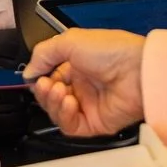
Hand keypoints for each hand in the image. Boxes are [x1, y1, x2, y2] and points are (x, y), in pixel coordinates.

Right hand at [23, 29, 144, 137]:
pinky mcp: (95, 124)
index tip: (36, 77)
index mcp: (76, 66)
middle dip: (43, 92)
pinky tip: (69, 103)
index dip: (39, 79)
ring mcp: (88, 106)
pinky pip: (71, 126)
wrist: (138, 71)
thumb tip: (28, 72)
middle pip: (50, 98)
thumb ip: (44, 54)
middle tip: (46, 85)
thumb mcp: (71, 40)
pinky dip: (64, 116)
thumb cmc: (111, 51)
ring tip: (60, 92)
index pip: (49, 78)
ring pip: (57, 113)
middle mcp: (81, 86)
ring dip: (52, 103)